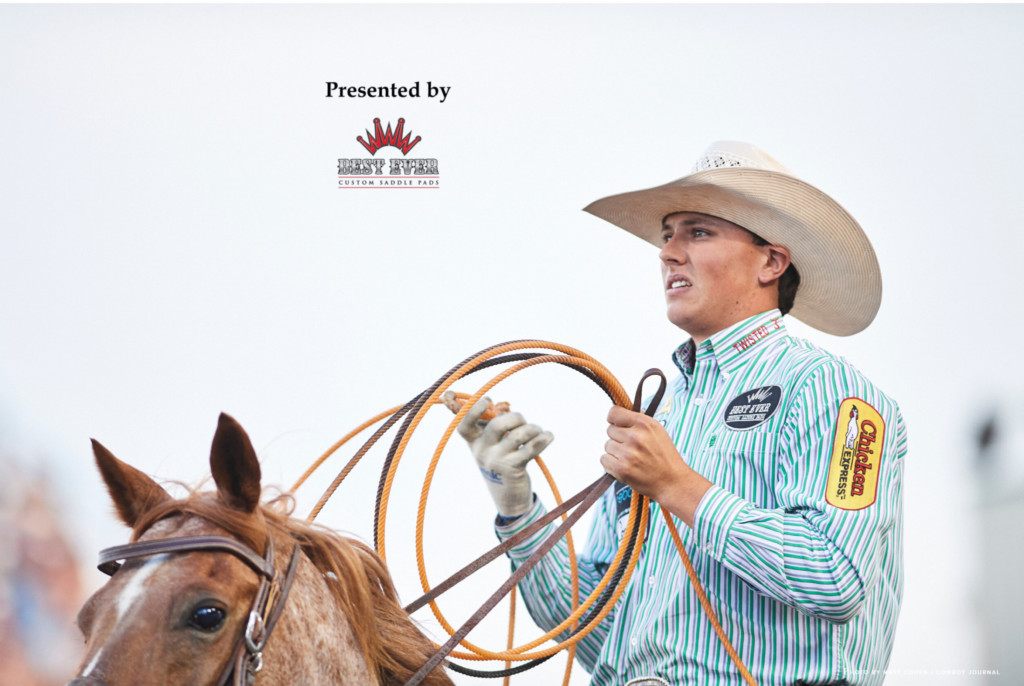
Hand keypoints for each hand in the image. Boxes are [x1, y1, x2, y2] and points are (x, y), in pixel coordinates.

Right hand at [456, 396, 553, 517]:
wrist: (508, 496)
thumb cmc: (501, 461)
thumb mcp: (491, 445)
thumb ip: (492, 424)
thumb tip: (496, 403)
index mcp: (474, 442)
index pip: (464, 425)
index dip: (472, 410)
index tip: (487, 401)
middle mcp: (482, 451)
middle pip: (496, 425)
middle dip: (516, 417)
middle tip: (524, 422)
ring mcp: (497, 461)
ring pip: (517, 435)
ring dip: (532, 428)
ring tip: (538, 431)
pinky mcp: (513, 468)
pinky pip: (530, 448)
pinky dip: (543, 438)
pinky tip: (549, 436)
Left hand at [601, 406, 711, 526]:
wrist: (672, 481)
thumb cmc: (665, 455)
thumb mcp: (657, 430)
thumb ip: (639, 419)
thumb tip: (622, 409)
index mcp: (644, 424)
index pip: (614, 412)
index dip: (614, 420)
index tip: (619, 425)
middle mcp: (635, 437)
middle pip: (609, 430)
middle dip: (618, 438)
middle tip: (632, 447)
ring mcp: (627, 453)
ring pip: (607, 445)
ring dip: (615, 452)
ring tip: (632, 458)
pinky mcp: (621, 468)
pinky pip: (604, 459)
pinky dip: (611, 464)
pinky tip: (625, 466)